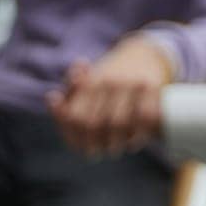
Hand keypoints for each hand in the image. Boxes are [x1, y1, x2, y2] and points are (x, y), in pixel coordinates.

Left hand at [45, 36, 173, 156]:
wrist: (145, 54)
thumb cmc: (110, 78)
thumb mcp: (88, 83)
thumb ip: (68, 98)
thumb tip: (52, 98)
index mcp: (89, 82)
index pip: (75, 118)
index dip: (78, 139)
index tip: (86, 148)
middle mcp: (108, 81)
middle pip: (95, 124)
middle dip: (97, 144)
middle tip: (103, 150)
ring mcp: (131, 84)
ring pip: (119, 124)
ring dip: (118, 143)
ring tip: (119, 147)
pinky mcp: (152, 88)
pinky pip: (145, 118)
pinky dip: (140, 134)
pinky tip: (135, 140)